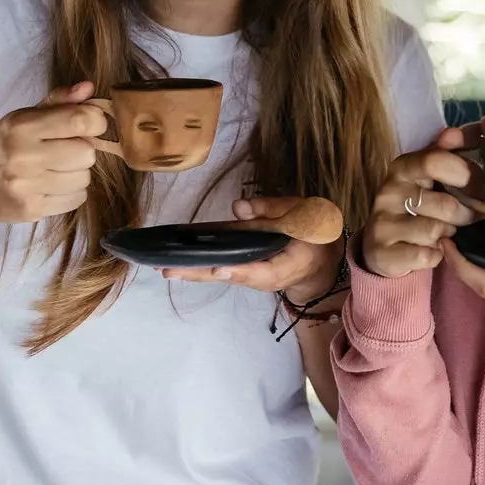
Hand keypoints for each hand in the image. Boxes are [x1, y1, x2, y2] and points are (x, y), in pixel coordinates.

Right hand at [0, 82, 108, 232]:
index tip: (90, 124)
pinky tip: (52, 185)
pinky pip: (77, 198)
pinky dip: (72, 192)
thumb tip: (89, 88)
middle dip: (83, 149)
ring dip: (77, 172)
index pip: (80, 120)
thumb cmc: (1, 148)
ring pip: (84, 177)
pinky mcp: (33, 209)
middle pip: (87, 152)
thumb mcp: (22, 118)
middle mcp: (24, 156)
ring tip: (56, 168)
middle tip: (65, 149)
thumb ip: (58, 101)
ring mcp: (27, 186)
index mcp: (22, 126)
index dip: (95, 121)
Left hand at [163, 197, 344, 304]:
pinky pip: (219, 268)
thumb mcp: (303, 214)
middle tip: (169, 271)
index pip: (261, 272)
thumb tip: (238, 207)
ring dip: (193, 272)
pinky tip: (175, 261)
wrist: (320, 261)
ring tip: (164, 267)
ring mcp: (251, 275)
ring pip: (220, 274)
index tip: (219, 270)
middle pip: (230, 276)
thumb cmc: (315, 233)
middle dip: (200, 274)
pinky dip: (198, 266)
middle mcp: (264, 277)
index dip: (240, 272)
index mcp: (287, 265)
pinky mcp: (242, 268)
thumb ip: (273, 209)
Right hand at [362, 128, 481, 278]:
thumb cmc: (416, 206)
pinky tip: (430, 250)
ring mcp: (382, 223)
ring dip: (447, 236)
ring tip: (443, 233)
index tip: (480, 188)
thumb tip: (456, 133)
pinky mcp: (382, 252)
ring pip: (436, 232)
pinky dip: (435, 256)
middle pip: (445, 205)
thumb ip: (443, 153)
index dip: (465, 175)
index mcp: (402, 167)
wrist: (384, 245)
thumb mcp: (427, 177)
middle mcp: (388, 192)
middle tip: (465, 218)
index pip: (435, 162)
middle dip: (464, 215)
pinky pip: (426, 256)